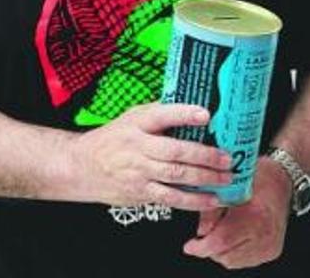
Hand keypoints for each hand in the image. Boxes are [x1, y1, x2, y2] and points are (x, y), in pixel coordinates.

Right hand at [67, 103, 231, 210]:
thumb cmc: (112, 140)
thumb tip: (192, 107)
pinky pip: (171, 198)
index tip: (206, 114)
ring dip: (205, 178)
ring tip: (226, 178)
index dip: (183, 114)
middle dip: (204, 155)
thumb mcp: (129, 119)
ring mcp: (138, 171)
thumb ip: (157, 114)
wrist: (82, 167)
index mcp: (135, 123)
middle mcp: (136, 146)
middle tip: (227, 157)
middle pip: (174, 151)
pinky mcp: (140, 192)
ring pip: (175, 175)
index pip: (160, 115)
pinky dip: (194, 200)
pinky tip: (211, 199)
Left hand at [183, 155, 291, 268]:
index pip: (221, 241)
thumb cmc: (256, 180)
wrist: (281, 182)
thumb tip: (201, 231)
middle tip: (201, 237)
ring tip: (218, 233)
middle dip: (208, 248)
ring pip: (233, 261)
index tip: (189, 247)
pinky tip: (231, 238)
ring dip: (220, 251)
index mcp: (254, 215)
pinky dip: (233, 253)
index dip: (201, 247)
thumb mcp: (227, 189)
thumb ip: (211, 210)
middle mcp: (265, 233)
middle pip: (226, 255)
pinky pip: (245, 261)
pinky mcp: (272, 251)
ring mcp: (270, 244)